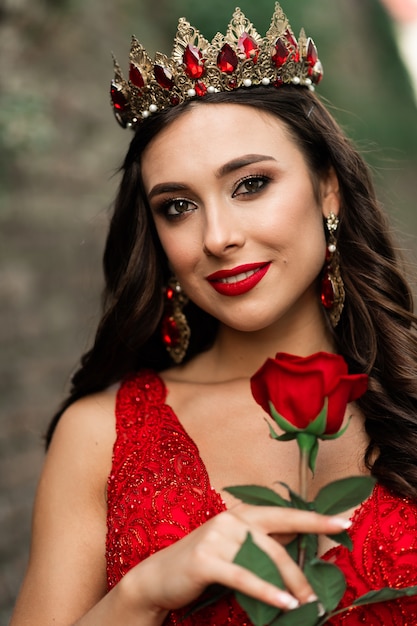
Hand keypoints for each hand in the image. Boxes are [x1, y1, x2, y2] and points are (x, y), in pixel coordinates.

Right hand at [120, 503, 349, 616]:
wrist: (160, 577)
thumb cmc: (204, 564)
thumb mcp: (236, 549)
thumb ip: (263, 544)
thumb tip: (301, 548)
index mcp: (242, 513)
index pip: (285, 514)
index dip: (315, 519)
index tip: (343, 522)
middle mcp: (231, 519)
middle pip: (278, 542)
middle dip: (301, 569)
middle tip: (320, 595)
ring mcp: (217, 537)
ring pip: (263, 560)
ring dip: (288, 585)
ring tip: (306, 605)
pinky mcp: (206, 559)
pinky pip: (243, 577)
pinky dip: (266, 591)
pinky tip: (284, 604)